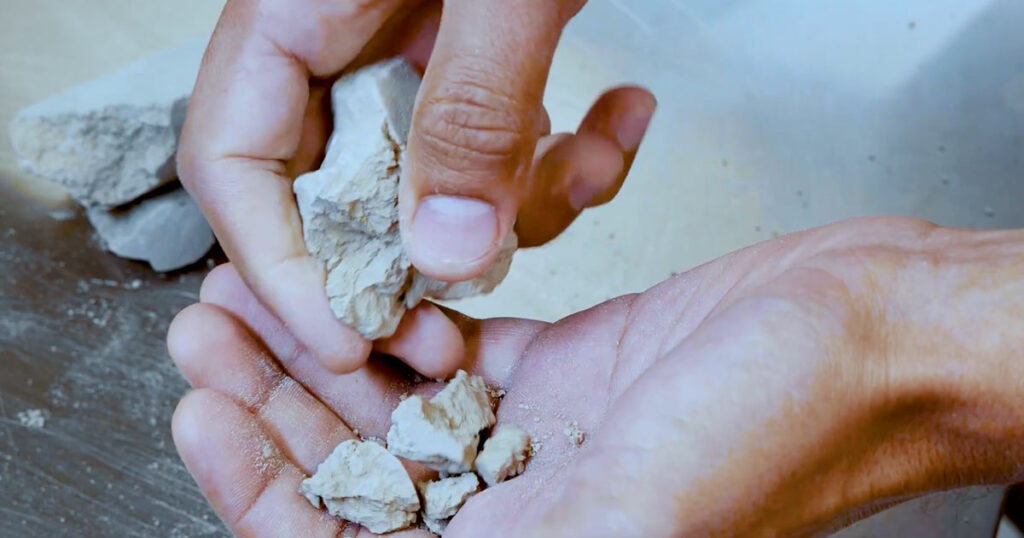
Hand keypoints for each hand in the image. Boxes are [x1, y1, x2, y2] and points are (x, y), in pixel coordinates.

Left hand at [168, 217, 1023, 536]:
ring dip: (321, 352)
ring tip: (254, 295)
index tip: (208, 414)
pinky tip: (361, 294)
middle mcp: (522, 512)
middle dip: (272, 404)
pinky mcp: (563, 372)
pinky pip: (455, 356)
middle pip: (356, 470)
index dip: (265, 490)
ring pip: (394, 406)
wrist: (872, 332)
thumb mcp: (639, 510)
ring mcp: (536, 440)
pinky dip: (401, 326)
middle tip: (206, 331)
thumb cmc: (789, 427)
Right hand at [175, 0, 656, 372]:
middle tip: (475, 315)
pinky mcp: (479, 67)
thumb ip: (475, 109)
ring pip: (435, 188)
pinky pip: (499, 150)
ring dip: (525, 203)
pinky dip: (567, 157)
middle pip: (340, 195)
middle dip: (422, 260)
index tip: (347, 334)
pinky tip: (624, 118)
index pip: (232, 159)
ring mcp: (413, 58)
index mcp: (298, 7)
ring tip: (598, 156)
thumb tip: (448, 254)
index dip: (275, 263)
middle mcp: (344, 41)